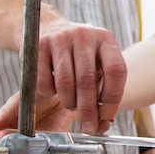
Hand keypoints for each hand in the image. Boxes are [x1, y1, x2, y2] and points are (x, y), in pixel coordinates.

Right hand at [0, 91, 75, 142]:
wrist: (59, 94)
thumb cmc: (36, 96)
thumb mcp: (17, 101)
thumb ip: (4, 113)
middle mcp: (11, 139)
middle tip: (0, 137)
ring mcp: (25, 146)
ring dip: (12, 152)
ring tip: (15, 138)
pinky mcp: (42, 149)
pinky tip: (31, 144)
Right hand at [34, 16, 126, 133]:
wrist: (47, 27)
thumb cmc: (77, 53)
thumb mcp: (96, 60)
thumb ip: (103, 87)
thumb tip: (104, 123)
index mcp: (105, 39)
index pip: (116, 70)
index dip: (113, 97)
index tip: (107, 115)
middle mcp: (84, 35)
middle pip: (88, 81)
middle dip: (88, 110)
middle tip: (88, 126)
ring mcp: (60, 38)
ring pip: (65, 84)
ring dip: (69, 102)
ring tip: (70, 104)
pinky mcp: (39, 46)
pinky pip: (44, 82)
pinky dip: (49, 93)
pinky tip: (53, 89)